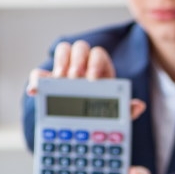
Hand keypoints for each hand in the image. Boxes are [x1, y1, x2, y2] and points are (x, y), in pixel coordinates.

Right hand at [26, 40, 146, 118]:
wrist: (80, 127)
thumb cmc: (100, 114)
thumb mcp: (114, 115)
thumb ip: (126, 110)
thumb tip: (139, 105)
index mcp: (100, 69)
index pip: (98, 54)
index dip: (94, 62)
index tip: (91, 79)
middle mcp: (82, 65)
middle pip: (80, 47)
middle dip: (77, 60)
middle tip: (74, 77)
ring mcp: (64, 70)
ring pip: (62, 50)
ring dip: (60, 61)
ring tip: (59, 79)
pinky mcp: (47, 81)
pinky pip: (39, 74)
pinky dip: (36, 81)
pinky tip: (35, 92)